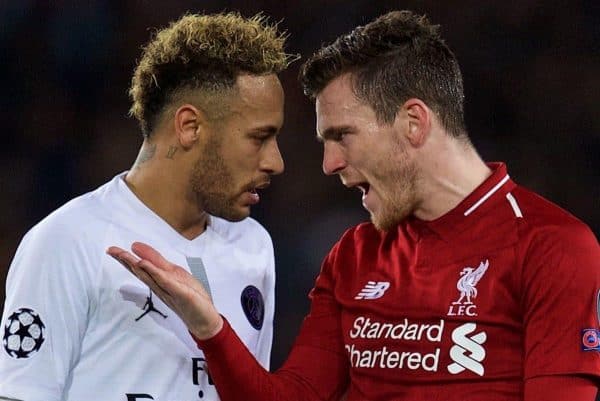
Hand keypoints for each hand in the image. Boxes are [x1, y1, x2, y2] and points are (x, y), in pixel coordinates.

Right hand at [106, 242, 222, 339]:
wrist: (204, 319)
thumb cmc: (191, 297)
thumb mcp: (175, 274)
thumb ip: (158, 263)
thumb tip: (140, 250)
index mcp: (160, 281)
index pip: (141, 268)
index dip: (127, 259)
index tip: (112, 250)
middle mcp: (161, 286)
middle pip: (140, 272)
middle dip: (126, 261)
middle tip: (111, 251)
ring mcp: (170, 290)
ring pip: (149, 276)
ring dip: (135, 265)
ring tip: (123, 255)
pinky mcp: (181, 293)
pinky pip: (166, 282)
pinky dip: (154, 272)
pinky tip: (144, 264)